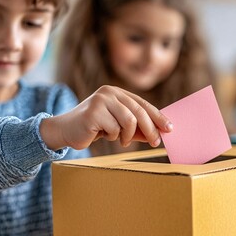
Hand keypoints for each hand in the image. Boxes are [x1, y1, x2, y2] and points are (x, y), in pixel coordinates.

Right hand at [40, 86, 172, 149]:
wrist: (65, 130)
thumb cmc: (94, 128)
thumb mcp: (118, 126)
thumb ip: (136, 128)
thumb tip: (159, 134)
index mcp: (117, 92)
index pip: (143, 104)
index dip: (158, 117)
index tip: (170, 129)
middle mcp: (110, 92)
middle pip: (139, 112)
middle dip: (150, 129)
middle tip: (155, 142)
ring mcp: (101, 100)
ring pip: (129, 121)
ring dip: (127, 136)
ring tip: (120, 140)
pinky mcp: (94, 112)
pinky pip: (115, 129)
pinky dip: (113, 137)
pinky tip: (102, 135)